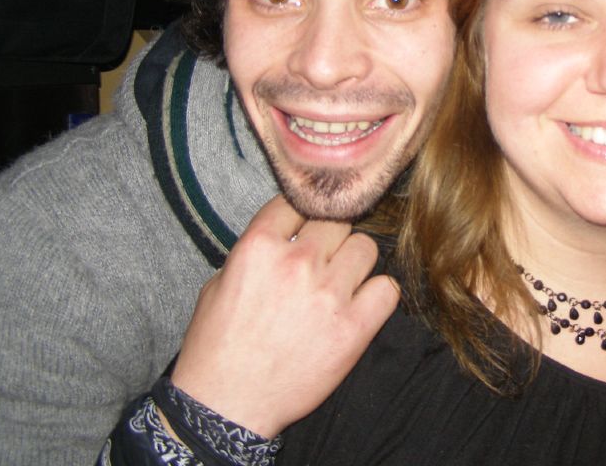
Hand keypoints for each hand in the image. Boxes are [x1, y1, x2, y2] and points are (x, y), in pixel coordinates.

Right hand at [170, 195, 398, 437]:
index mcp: (259, 246)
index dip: (303, 216)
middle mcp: (297, 262)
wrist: (227, 405)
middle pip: (337, 221)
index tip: (305, 229)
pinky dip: (378, 295)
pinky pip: (387, 289)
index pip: (298, 202)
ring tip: (341, 284)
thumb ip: (257, 250)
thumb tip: (287, 233)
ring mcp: (328, 294)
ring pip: (367, 247)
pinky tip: (362, 305)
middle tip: (324, 260)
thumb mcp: (219, 283)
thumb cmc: (217, 347)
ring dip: (356, 263)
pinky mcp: (353, 327)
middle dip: (331, 239)